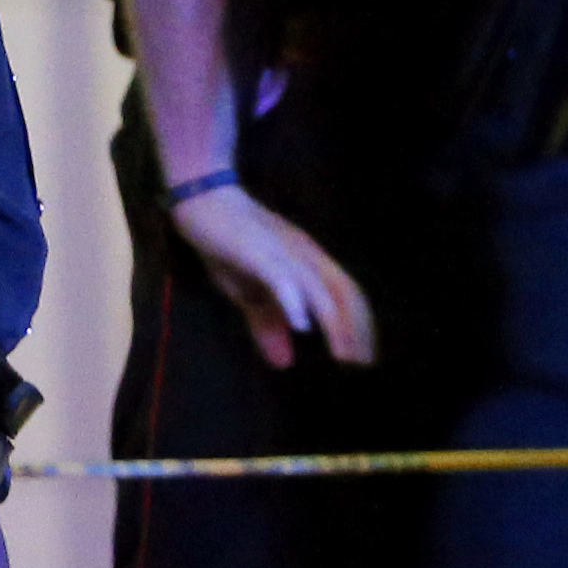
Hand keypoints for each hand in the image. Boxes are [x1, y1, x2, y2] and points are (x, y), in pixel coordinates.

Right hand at [171, 184, 374, 370]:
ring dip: (334, 323)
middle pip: (345, 294)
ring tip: (342, 356)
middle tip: (360, 367)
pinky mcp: (262, 252)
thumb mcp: (248, 293)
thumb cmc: (230, 244)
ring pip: (321, 289)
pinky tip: (301, 326)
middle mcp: (308, 257)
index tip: (363, 360)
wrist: (204, 201)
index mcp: (311, 264)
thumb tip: (283, 363)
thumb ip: (267, 324)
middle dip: (356, 331)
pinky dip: (295, 302)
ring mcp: (287, 253)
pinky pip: (283, 278)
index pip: (348, 296)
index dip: (359, 327)